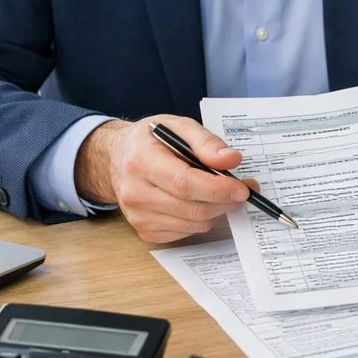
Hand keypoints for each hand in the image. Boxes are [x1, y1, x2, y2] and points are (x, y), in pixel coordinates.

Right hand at [74, 115, 257, 243]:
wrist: (116, 159)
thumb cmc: (149, 141)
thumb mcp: (177, 125)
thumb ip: (206, 141)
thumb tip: (231, 160)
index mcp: (142, 161)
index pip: (184, 184)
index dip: (218, 189)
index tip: (241, 187)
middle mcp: (136, 192)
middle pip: (192, 208)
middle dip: (225, 201)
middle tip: (241, 190)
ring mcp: (138, 216)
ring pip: (194, 224)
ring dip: (217, 211)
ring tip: (222, 193)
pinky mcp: (145, 231)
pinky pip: (186, 232)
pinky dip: (201, 219)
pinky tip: (199, 202)